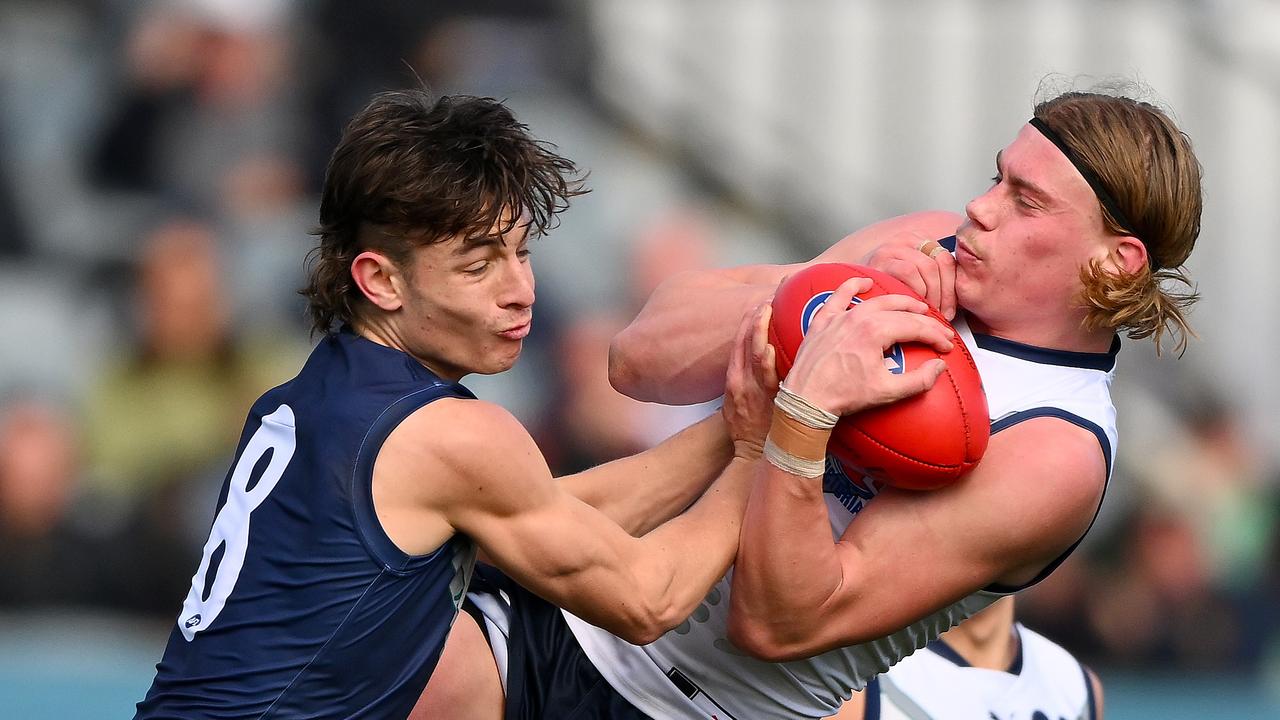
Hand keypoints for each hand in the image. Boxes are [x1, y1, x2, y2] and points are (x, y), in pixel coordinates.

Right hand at [722, 302, 779, 459]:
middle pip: (745, 342)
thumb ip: (745, 380)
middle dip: (755, 318)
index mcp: (733, 379)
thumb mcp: (736, 402)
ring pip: (754, 354)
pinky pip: (767, 376)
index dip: (746, 322)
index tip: (757, 304)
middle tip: (766, 298)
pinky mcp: (767, 400)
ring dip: (761, 329)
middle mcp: (741, 381)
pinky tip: (772, 344)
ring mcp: (754, 390)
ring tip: (769, 310)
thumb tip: (762, 360)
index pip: (737, 343)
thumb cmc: (749, 428)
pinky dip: (767, 359)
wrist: (753, 454)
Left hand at [784, 277, 953, 415]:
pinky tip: (865, 282)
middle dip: (924, 320)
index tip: (946, 346)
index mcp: (875, 332)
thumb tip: (938, 367)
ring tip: (915, 306)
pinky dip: (852, 286)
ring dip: (899, 301)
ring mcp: (840, 317)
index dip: (935, 336)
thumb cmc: (843, 396)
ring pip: (876, 301)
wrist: (806, 398)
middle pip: (900, 312)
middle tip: (938, 329)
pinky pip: (839, 296)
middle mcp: (858, 318)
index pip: (915, 327)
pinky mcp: (824, 321)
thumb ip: (918, 381)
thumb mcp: (887, 392)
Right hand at [859, 233, 956, 319]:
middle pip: (940, 262)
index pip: (946, 259)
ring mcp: (892, 247)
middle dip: (945, 293)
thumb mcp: (911, 280)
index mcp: (917, 241)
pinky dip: (916, 289)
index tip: (951, 309)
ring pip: (927, 267)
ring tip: (928, 312)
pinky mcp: (880, 259)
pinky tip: (912, 303)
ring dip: (932, 294)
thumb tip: (957, 299)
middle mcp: (905, 239)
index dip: (952, 287)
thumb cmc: (879, 291)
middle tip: (942, 315)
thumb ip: (932, 281)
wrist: (848, 294)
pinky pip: (909, 271)